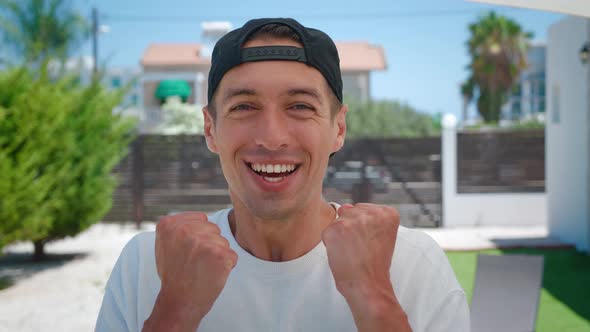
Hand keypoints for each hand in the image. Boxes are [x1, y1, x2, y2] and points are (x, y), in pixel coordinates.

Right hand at [143, 212, 237, 331]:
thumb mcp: (166, 244)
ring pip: (224, 242)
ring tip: (202, 269)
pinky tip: (211, 275)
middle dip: (209, 244)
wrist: (179, 302)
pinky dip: (227, 266)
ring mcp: (202, 241)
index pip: (201, 218)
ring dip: (218, 255)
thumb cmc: (175, 274)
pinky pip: (232, 255)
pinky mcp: (219, 254)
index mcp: (169, 224)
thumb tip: (201, 217)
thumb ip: (179, 226)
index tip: (187, 252)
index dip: (199, 236)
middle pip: (214, 229)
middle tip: (195, 262)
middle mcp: (184, 230)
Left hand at [322, 203, 409, 330]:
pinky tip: (343, 254)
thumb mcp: (381, 236)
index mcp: (388, 213)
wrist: (368, 285)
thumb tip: (344, 207)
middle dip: (352, 228)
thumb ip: (366, 218)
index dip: (365, 227)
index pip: (365, 209)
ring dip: (341, 235)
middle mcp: (371, 212)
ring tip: (352, 251)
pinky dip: (331, 243)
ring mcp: (352, 219)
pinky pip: (327, 231)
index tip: (371, 241)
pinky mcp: (336, 229)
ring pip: (338, 221)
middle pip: (351, 212)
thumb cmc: (375, 264)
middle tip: (361, 248)